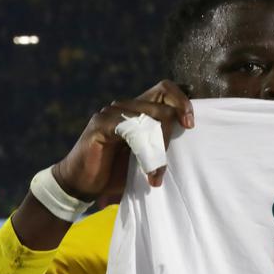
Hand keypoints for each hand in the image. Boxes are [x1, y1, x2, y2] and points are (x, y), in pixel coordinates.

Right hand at [53, 80, 193, 200]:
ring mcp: (111, 113)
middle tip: (166, 163)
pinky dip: (144, 151)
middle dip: (170, 133)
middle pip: (161, 104)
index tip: (190, 124)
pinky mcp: (100, 124)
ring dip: (158, 147)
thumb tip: (189, 135)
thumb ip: (163, 142)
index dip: (182, 101)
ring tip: (156, 174)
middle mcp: (125, 107)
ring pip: (148, 117)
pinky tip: (147, 171)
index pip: (165, 89)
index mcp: (138, 109)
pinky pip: (131, 130)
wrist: (83, 184)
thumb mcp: (147, 155)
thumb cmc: (117, 171)